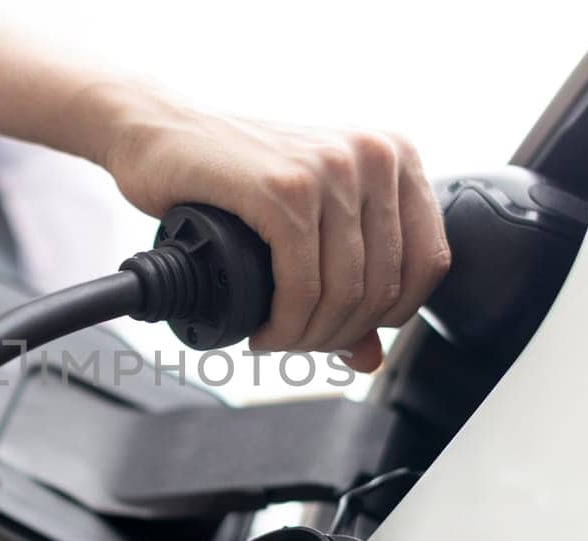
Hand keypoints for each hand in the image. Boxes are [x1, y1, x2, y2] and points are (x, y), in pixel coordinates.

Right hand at [92, 85, 449, 372]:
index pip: (428, 264)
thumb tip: (369, 359)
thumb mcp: (304, 222)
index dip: (389, 317)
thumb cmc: (232, 174)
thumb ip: (347, 284)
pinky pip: (303, 285)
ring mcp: (331, 169)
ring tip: (276, 339)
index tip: (346, 331)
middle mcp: (374, 156)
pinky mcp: (286, 190)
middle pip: (384, 287)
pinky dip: (283, 324)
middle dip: (338, 334)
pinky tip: (262, 330)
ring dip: (307, 336)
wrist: (160, 133)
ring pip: (345, 293)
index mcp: (394, 156)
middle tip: (297, 343)